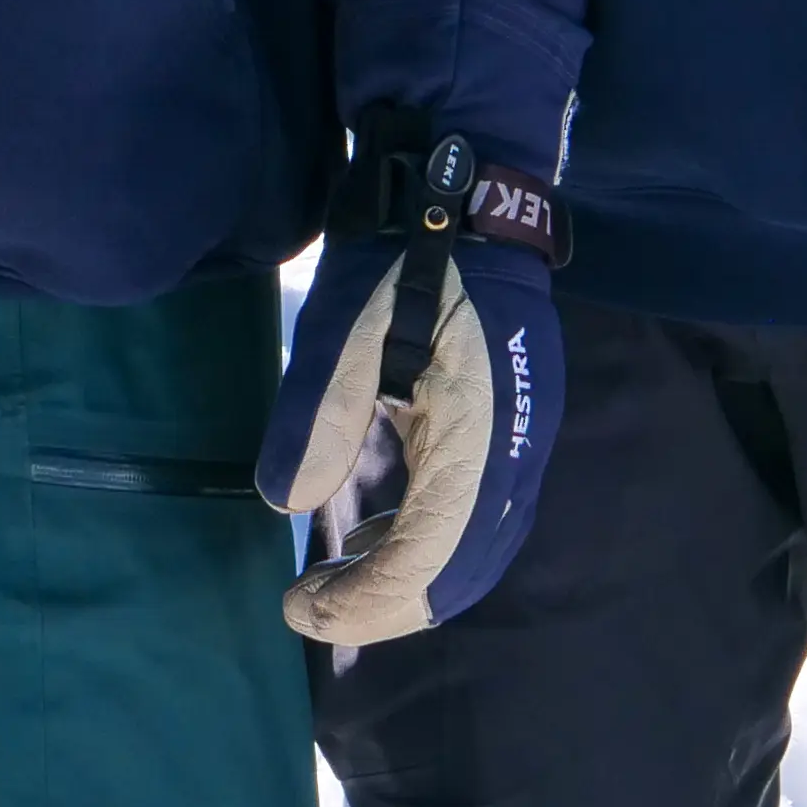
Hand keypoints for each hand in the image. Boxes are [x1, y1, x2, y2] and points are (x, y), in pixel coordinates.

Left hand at [260, 116, 571, 643]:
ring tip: (329, 584)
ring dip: (404, 582)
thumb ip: (322, 414)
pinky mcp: (510, 432)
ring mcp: (521, 444)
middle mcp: (514, 454)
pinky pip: (474, 518)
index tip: (298, 608)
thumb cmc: (406, 253)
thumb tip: (286, 503)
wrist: (474, 198)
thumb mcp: (348, 325)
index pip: (429, 557)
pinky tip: (370, 541)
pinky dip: (423, 547)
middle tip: (308, 609)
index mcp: (480, 432)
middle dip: (384, 608)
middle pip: (460, 572)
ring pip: (472, 552)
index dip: (365, 600)